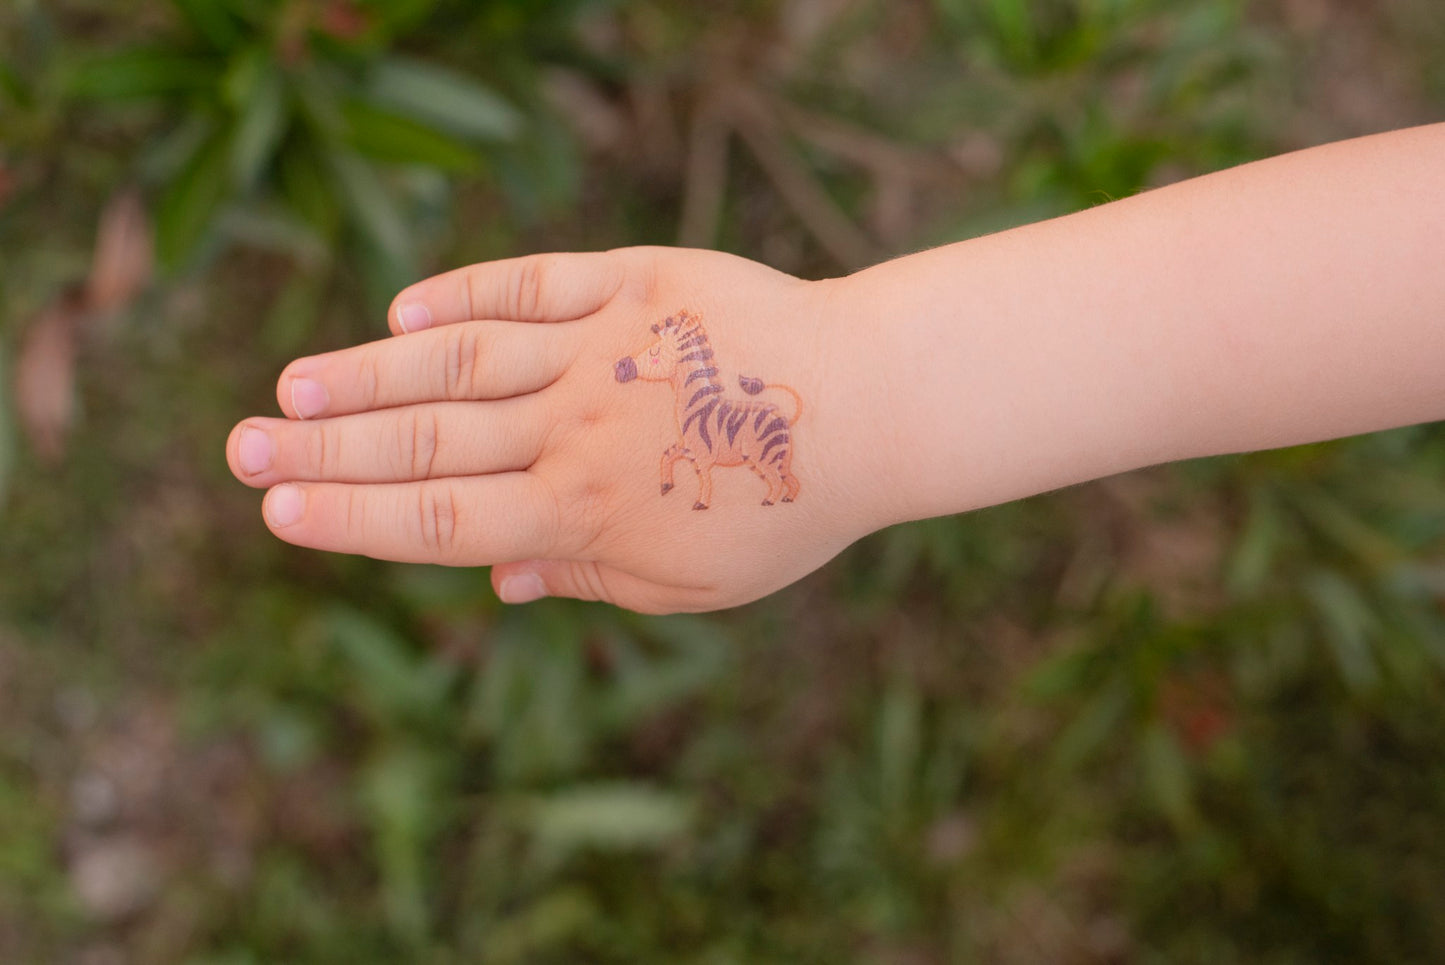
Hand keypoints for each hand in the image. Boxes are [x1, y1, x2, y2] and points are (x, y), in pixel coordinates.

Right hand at [226, 247, 885, 612]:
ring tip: (292, 388)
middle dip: (324, 451)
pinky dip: (463, 295)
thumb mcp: (693, 582)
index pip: (440, 522)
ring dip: (367, 375)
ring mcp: (601, 347)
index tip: (277, 512)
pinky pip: (531, 284)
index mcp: (585, 512)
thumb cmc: (782, 506)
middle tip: (239, 449)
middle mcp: (576, 427)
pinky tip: (400, 310)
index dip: (351, 520)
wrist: (870, 405)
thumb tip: (500, 580)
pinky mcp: (633, 282)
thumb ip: (590, 578)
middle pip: (426, 441)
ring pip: (458, 360)